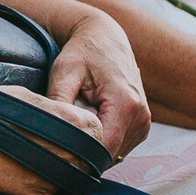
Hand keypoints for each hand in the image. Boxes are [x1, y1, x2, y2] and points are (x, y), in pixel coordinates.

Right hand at [0, 88, 113, 194]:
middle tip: (59, 141)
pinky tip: (33, 166)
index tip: (73, 125)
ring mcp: (56, 176)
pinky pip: (57, 187)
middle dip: (80, 149)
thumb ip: (59, 110)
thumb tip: (75, 119)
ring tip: (45, 153)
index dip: (85, 127)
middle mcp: (70, 152)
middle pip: (90, 155)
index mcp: (72, 123)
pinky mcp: (40, 193)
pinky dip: (52, 178)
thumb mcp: (29, 98)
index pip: (97, 130)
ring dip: (68, 165)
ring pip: (76, 174)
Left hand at [47, 14, 150, 158]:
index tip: (58, 153)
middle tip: (61, 142)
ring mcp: (145, 121)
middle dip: (84, 154)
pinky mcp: (142, 124)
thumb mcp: (64, 72)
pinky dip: (103, 142)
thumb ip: (58, 102)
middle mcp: (141, 115)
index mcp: (126, 103)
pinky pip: (120, 146)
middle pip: (110, 154)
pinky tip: (90, 126)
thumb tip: (50, 131)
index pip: (104, 149)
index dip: (79, 156)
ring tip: (76, 129)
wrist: (105, 38)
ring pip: (115, 153)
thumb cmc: (82, 52)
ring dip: (94, 148)